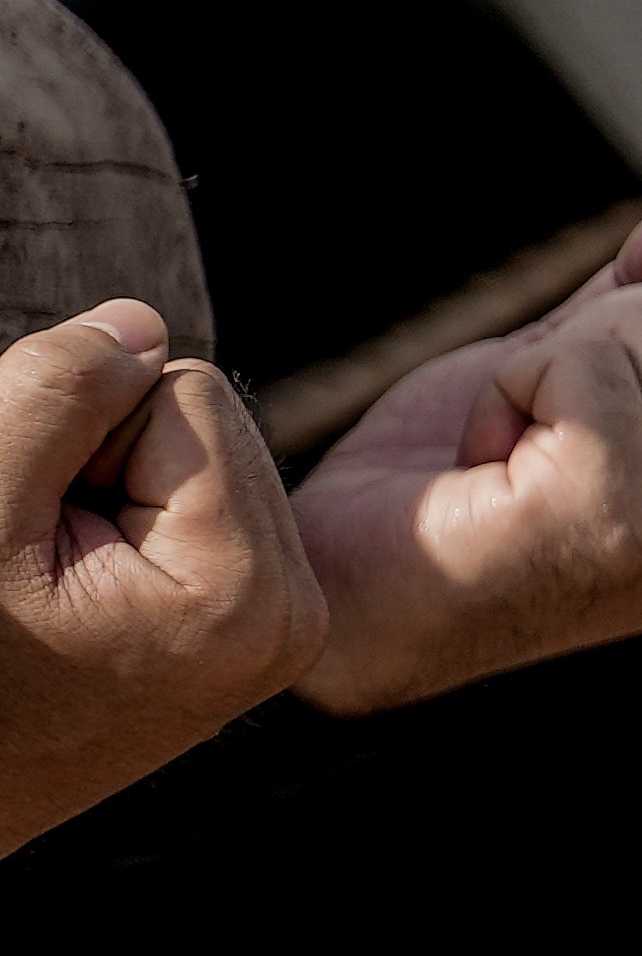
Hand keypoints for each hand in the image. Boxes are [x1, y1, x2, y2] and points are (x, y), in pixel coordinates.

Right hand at [0, 304, 325, 853]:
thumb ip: (61, 393)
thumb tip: (141, 321)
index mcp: (247, 592)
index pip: (186, 392)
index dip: (83, 430)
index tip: (34, 531)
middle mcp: (293, 614)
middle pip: (205, 422)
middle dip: (101, 459)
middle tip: (36, 563)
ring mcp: (277, 631)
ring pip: (190, 461)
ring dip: (101, 494)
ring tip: (48, 585)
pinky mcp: (248, 634)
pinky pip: (184, 512)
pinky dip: (116, 529)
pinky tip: (74, 598)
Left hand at [288, 184, 641, 719]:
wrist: (338, 603)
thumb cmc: (443, 496)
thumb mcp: (565, 372)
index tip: (584, 408)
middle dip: (602, 338)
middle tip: (534, 434)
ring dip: (546, 367)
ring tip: (507, 455)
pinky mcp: (616, 518)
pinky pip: (585, 363)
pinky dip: (510, 388)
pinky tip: (484, 461)